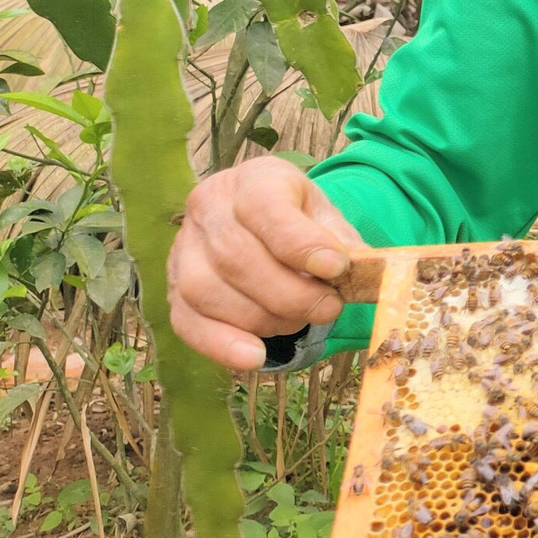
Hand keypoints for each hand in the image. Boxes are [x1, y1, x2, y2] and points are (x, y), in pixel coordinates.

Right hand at [169, 156, 365, 370]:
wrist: (264, 222)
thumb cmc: (299, 220)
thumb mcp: (327, 216)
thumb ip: (342, 241)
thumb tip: (363, 271)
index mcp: (251, 180)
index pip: (264, 207)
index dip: (300, 243)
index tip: (336, 269)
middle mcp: (208, 208)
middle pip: (236, 257)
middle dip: (290, 293)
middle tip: (329, 308)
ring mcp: (184, 250)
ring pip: (208, 292)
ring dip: (262, 318)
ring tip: (300, 321)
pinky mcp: (174, 290)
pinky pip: (187, 322)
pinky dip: (221, 345)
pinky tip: (254, 357)